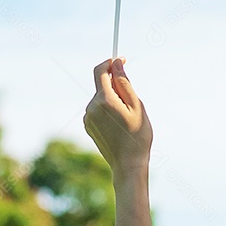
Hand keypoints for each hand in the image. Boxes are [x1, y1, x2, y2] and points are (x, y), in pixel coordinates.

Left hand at [84, 58, 152, 179]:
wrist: (128, 165)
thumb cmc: (137, 135)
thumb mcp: (136, 105)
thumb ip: (124, 82)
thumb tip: (116, 63)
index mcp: (104, 100)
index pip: (100, 71)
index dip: (110, 63)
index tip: (121, 60)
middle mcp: (91, 107)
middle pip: (102, 85)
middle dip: (116, 85)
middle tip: (132, 101)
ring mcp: (88, 118)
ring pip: (101, 98)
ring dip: (112, 99)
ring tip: (127, 117)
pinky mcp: (88, 126)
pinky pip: (97, 109)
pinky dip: (107, 109)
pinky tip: (118, 125)